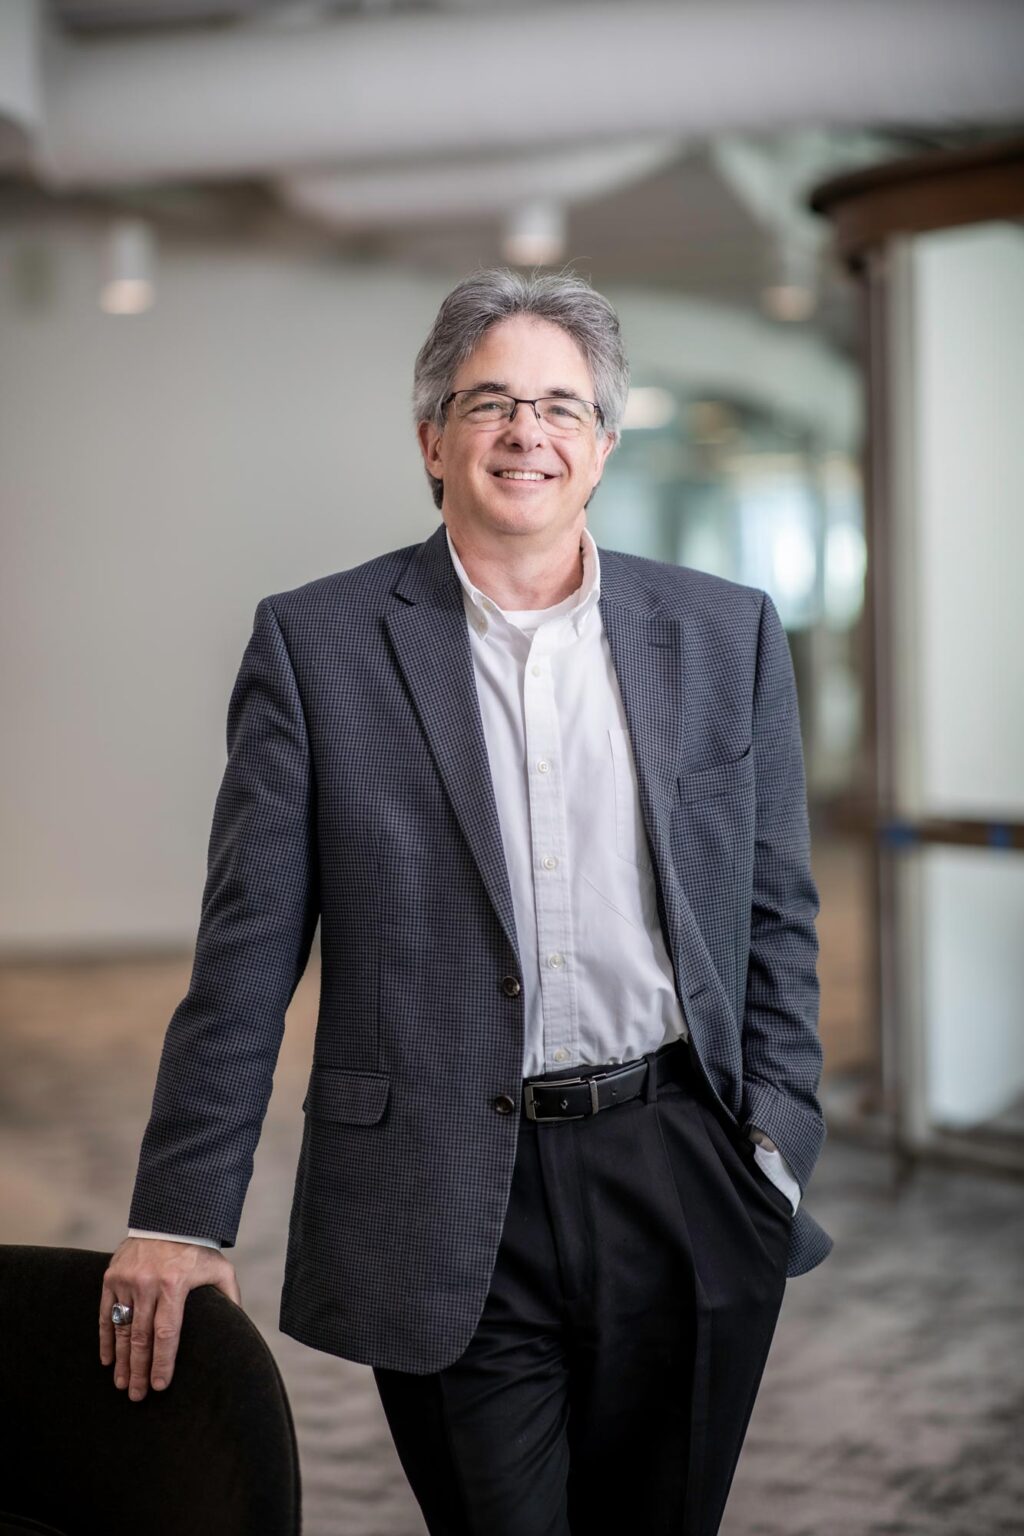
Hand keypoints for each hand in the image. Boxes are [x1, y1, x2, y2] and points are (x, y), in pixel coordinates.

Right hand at [99, 1237, 241, 1401]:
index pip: (167, 1333)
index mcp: (175, 1284)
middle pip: (141, 1338)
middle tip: (137, 1396)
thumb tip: (238, 1329)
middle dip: (139, 1370)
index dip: (162, 1362)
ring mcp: (127, 1280)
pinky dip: (106, 1338)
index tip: (160, 1386)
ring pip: (122, 1330)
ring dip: (121, 1361)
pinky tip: (108, 1360)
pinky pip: (106, 1314)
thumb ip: (229, 1298)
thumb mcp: (220, 1269)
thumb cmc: (198, 1249)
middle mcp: (148, 1284)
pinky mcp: (111, 1276)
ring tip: (122, 1384)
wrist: (170, 1217)